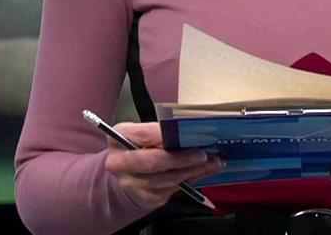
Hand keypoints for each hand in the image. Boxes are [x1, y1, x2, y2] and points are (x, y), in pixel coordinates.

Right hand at [103, 122, 225, 210]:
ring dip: (194, 171)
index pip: (144, 135)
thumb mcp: (140, 134)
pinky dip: (193, 180)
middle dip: (182, 158)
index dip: (167, 134)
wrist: (126, 178)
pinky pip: (175, 189)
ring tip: (213, 162)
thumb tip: (189, 132)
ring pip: (169, 179)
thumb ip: (158, 133)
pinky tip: (204, 171)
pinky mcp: (148, 199)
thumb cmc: (137, 149)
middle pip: (154, 162)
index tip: (187, 132)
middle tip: (203, 154)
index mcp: (118, 140)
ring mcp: (133, 185)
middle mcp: (120, 164)